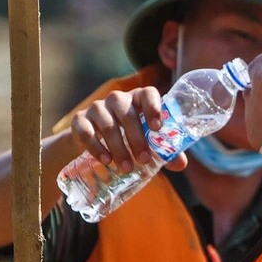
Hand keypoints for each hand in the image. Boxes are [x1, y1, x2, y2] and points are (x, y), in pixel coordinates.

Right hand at [70, 88, 187, 172]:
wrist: (94, 142)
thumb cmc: (128, 138)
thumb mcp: (146, 142)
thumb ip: (164, 150)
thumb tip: (181, 164)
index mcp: (138, 99)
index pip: (148, 94)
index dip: (153, 108)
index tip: (157, 128)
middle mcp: (117, 99)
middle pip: (127, 114)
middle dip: (136, 139)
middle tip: (144, 160)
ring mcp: (97, 108)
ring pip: (107, 124)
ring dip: (118, 147)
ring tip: (126, 167)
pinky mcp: (80, 120)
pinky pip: (86, 131)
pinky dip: (96, 147)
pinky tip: (106, 160)